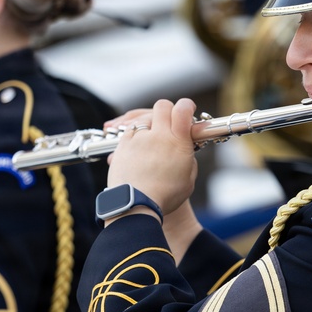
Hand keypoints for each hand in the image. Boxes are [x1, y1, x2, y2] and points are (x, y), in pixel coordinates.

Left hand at [106, 99, 197, 217]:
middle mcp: (158, 135)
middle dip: (166, 111)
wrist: (135, 205)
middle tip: (168, 122)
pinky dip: (133, 136)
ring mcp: (138, 138)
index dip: (186, 106)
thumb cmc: (165, 196)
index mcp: (178, 142)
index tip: (187, 110)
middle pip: (162, 106)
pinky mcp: (123, 144)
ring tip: (150, 140)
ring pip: (143, 118)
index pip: (183, 110)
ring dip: (148, 125)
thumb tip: (184, 149)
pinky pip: (129, 131)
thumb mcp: (188, 179)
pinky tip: (136, 147)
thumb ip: (188, 159)